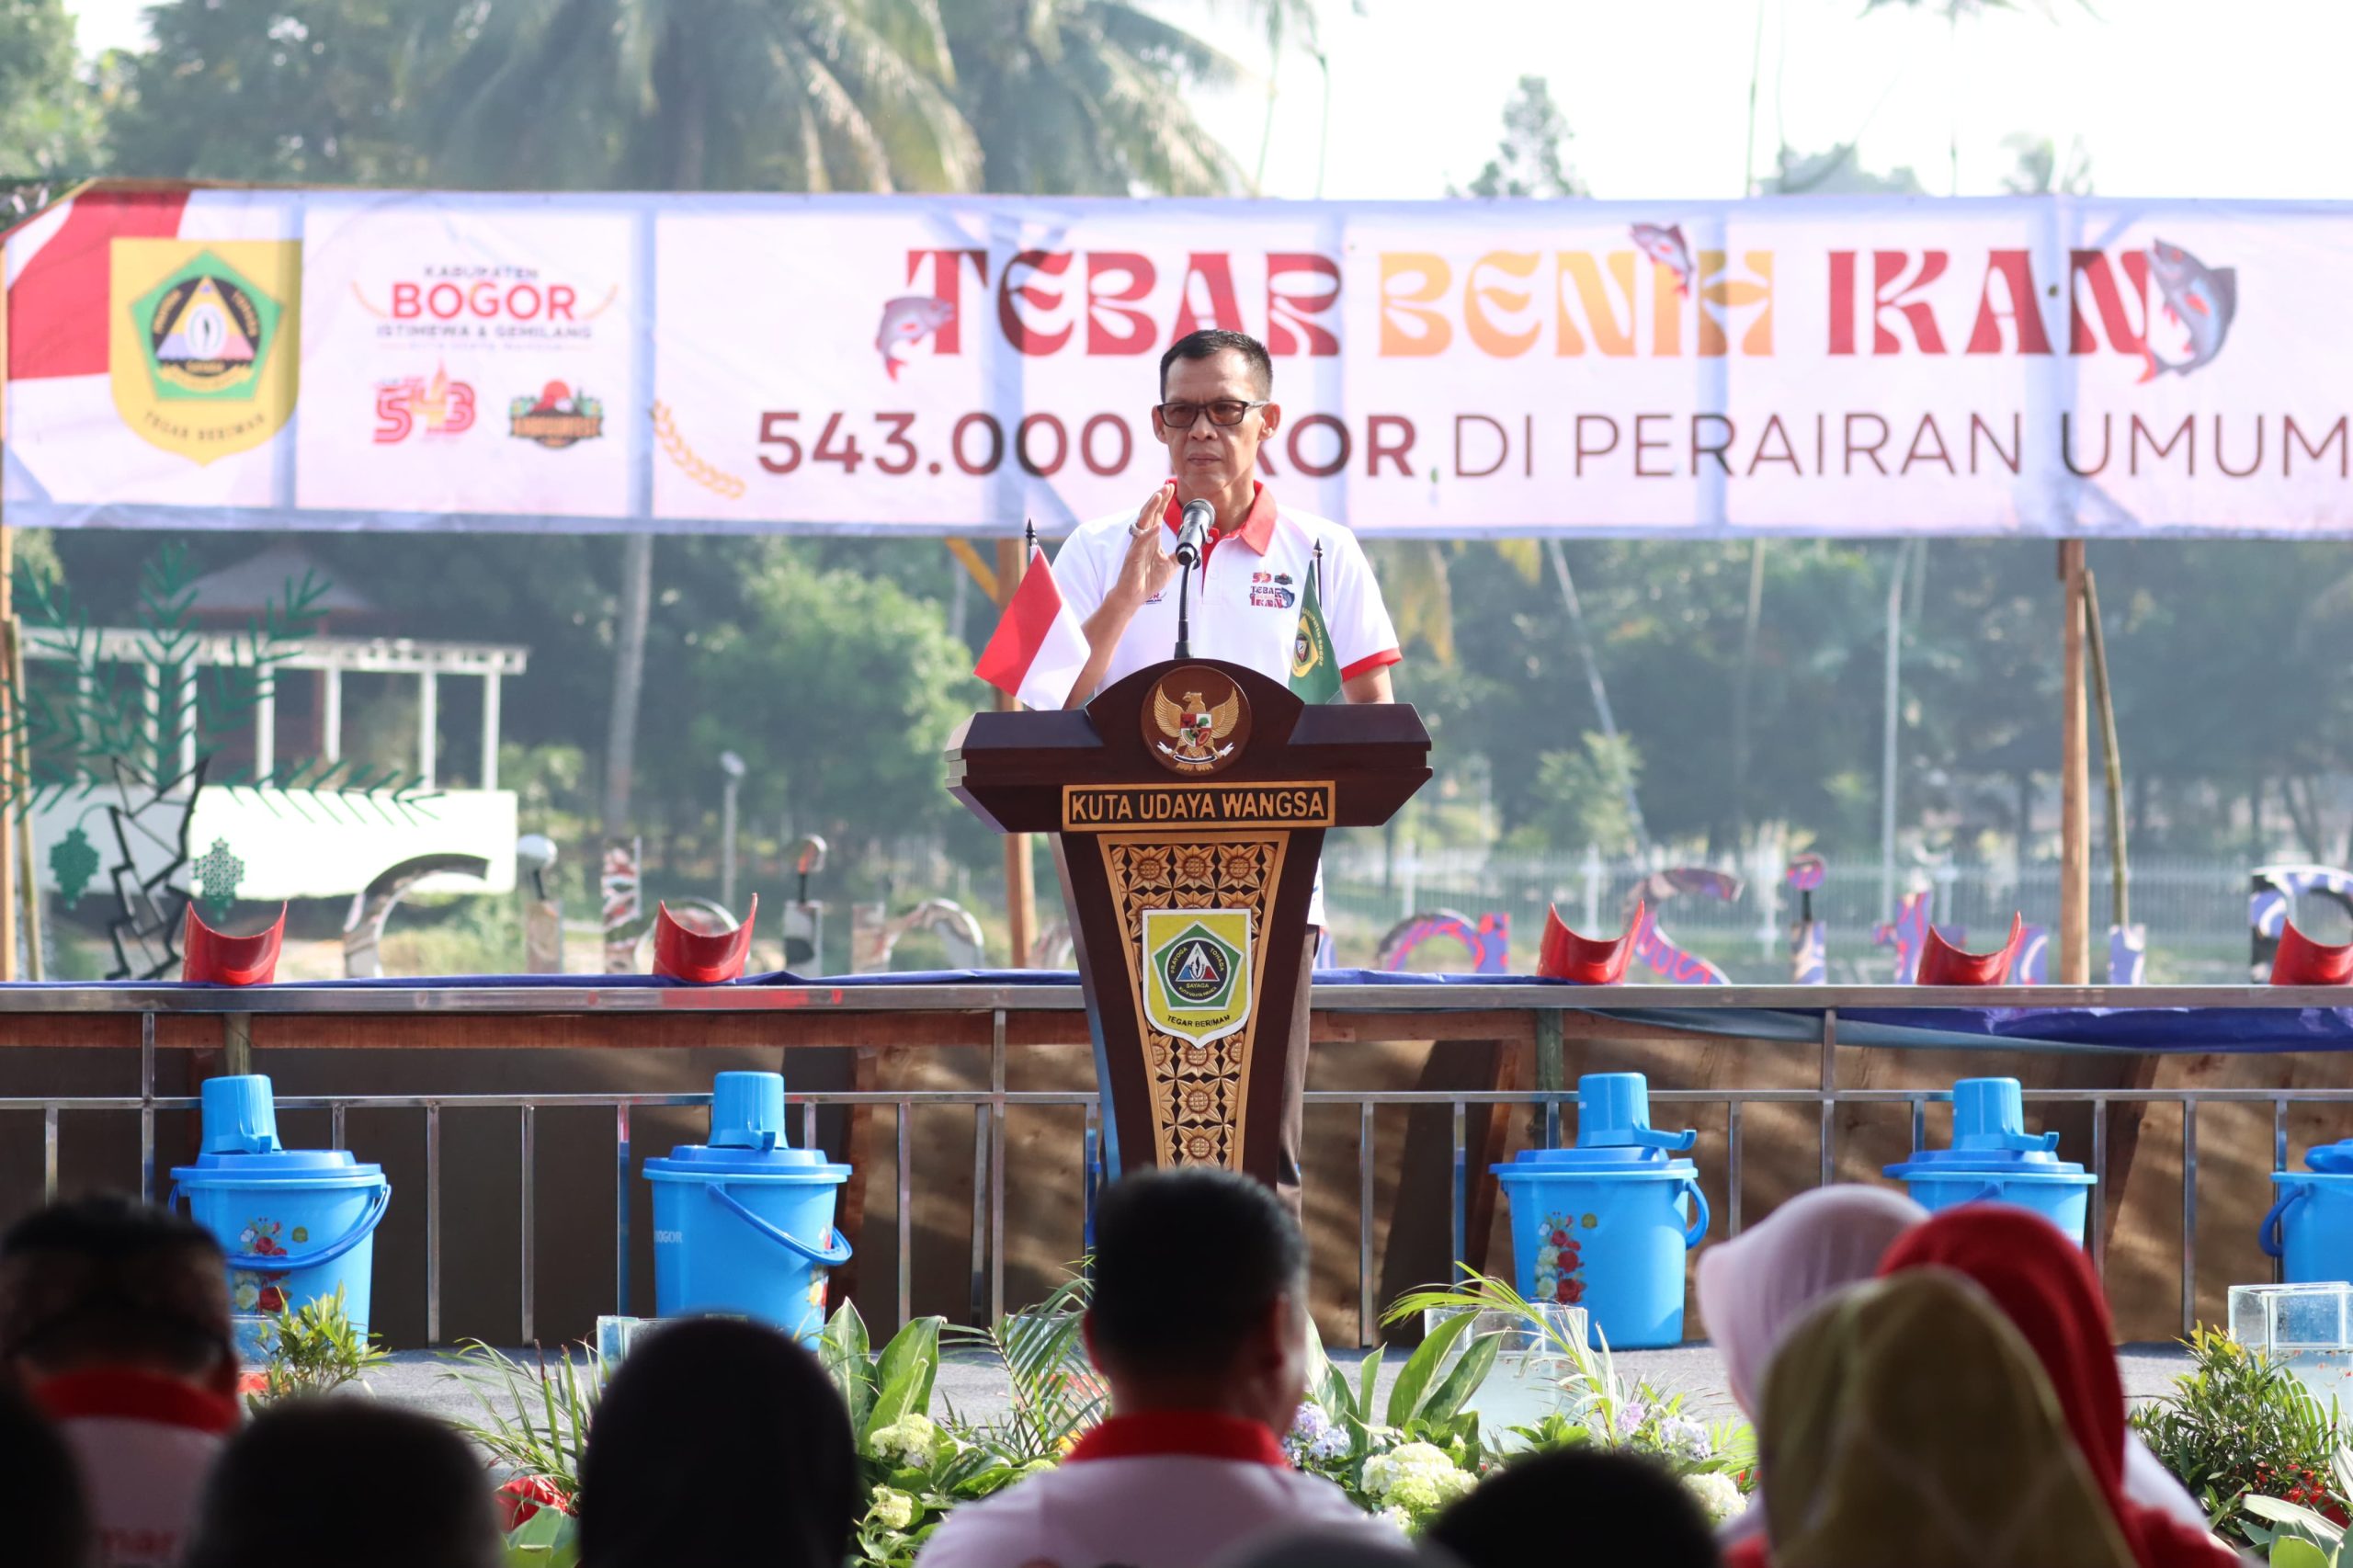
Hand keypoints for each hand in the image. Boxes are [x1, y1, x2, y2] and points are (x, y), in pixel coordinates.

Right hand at [1112, 481, 1177, 609]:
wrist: (1134, 595)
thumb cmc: (1148, 579)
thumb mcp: (1170, 565)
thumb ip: (1178, 554)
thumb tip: (1190, 547)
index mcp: (1151, 539)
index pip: (1157, 516)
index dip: (1163, 503)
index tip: (1170, 489)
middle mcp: (1143, 539)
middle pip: (1150, 514)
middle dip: (1158, 500)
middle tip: (1166, 486)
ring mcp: (1137, 547)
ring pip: (1143, 523)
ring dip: (1151, 509)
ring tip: (1158, 497)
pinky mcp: (1133, 557)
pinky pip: (1140, 544)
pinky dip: (1149, 535)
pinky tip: (1156, 527)